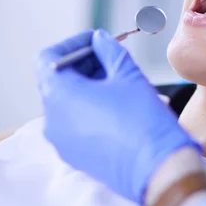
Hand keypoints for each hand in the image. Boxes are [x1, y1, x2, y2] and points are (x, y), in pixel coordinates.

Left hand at [36, 29, 200, 205]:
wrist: (156, 165)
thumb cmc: (143, 118)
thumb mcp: (128, 74)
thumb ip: (110, 50)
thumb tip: (100, 39)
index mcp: (60, 94)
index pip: (49, 58)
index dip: (72, 44)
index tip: (96, 41)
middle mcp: (53, 118)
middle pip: (59, 80)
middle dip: (85, 65)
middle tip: (112, 57)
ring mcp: (62, 140)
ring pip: (69, 103)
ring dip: (91, 86)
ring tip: (122, 82)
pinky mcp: (75, 154)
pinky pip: (76, 124)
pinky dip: (92, 108)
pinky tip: (121, 105)